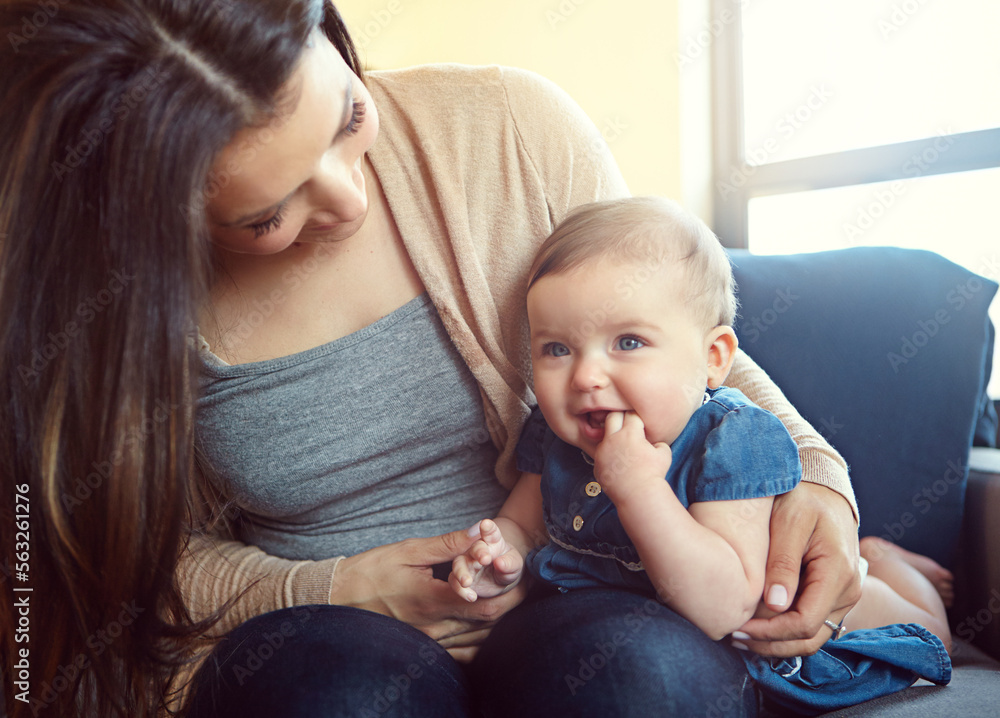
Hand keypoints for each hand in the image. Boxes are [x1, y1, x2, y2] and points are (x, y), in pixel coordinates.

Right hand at [333, 527, 527, 661]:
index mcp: (430, 599)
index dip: (506, 585)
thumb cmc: (372, 570)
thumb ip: (449, 543)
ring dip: (500, 620)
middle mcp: (432, 626)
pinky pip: (463, 652)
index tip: (520, 569)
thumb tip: (481, 531)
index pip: (482, 600)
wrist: (339, 598)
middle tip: (527, 583)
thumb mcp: (409, 550)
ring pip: (479, 639)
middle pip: (487, 622)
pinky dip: (481, 639)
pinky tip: (491, 625)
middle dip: (511, 601)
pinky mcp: (425, 648)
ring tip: (515, 597)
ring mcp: (429, 641)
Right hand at [449, 518, 524, 601]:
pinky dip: (461, 590)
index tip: (486, 524)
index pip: (491, 532)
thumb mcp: (514, 565)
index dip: (489, 528)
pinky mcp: (459, 578)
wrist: (500, 579)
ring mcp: (466, 562)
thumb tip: (500, 563)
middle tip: (485, 558)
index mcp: (491, 540)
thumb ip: (509, 563)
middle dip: (478, 552)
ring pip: (459, 564)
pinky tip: (471, 597)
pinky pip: (456, 582)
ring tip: (467, 582)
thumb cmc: (507, 566)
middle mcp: (476, 549)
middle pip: (474, 548)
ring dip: (461, 572)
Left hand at [593, 411, 670, 499]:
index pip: (631, 415)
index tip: (640, 424)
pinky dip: (608, 454)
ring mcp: (602, 451)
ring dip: (613, 438)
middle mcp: (613, 439)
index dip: (637, 418)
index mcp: (630, 433)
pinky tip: (617, 462)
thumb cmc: (654, 474)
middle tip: (627, 425)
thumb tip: (653, 443)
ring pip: (604, 436)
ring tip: (622, 446)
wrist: (638, 495)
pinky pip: (601, 453)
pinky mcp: (597, 463)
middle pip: (612, 416)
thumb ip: (658, 443)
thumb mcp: (664, 454)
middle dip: (620, 418)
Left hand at [734, 482, 860, 655]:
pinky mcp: (833, 595)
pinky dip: (784, 631)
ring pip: (811, 636)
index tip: (737, 627)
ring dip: (776, 642)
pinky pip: (811, 623)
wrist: (825, 490)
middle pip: (809, 638)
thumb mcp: (789, 522)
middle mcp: (848, 591)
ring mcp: (843, 596)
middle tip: (731, 637)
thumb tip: (776, 605)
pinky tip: (756, 625)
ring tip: (739, 635)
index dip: (769, 633)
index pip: (805, 622)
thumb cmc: (804, 499)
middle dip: (769, 645)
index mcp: (838, 573)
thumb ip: (783, 563)